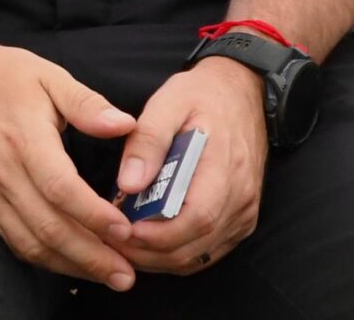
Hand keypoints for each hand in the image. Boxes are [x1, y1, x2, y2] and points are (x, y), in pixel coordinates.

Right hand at [0, 34, 141, 290]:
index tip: (125, 231)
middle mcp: (1, 170)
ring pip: (30, 241)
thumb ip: (87, 103)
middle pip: (47, 226)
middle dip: (91, 256)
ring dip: (71, 265)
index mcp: (23, 137)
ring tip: (109, 275)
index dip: (94, 215)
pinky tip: (71, 263)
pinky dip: (44, 258)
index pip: (60, 188)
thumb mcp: (47, 75)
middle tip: (127, 275)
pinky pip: (13, 238)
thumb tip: (126, 125)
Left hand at [116, 57, 267, 276]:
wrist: (241, 95)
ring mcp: (243, 213)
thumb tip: (129, 183)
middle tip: (110, 242)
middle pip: (194, 245)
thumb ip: (148, 141)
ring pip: (199, 256)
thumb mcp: (169, 102)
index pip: (196, 218)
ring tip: (122, 244)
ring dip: (158, 258)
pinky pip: (207, 251)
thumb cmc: (202, 97)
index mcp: (225, 167)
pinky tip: (147, 243)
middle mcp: (240, 197)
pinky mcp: (239, 220)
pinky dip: (175, 255)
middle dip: (149, 252)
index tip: (122, 230)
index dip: (158, 234)